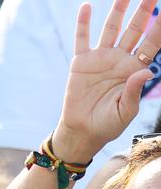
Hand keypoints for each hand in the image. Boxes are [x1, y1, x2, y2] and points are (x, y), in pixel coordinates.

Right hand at [56, 0, 160, 160]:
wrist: (82, 131)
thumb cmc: (107, 124)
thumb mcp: (125, 111)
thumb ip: (135, 91)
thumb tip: (145, 72)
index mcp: (135, 69)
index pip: (152, 42)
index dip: (160, 26)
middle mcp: (120, 59)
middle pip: (135, 29)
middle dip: (144, 11)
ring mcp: (101, 58)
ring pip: (112, 28)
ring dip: (118, 10)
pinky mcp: (81, 62)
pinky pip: (82, 39)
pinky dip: (84, 23)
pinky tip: (86, 7)